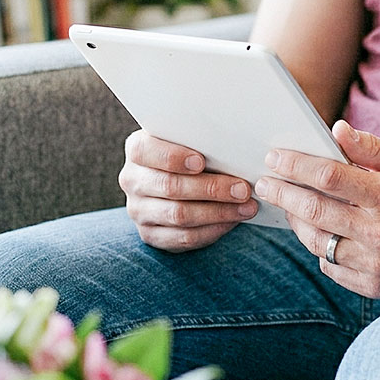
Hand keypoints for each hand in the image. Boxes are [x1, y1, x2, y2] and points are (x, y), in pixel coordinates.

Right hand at [119, 130, 258, 251]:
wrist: (178, 185)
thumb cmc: (190, 155)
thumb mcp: (189, 142)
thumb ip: (201, 141)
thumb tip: (234, 147)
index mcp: (138, 149)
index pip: (145, 151)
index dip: (172, 157)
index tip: (201, 162)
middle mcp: (132, 180)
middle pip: (170, 186)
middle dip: (211, 189)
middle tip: (243, 189)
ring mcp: (139, 210)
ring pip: (179, 215)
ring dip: (218, 212)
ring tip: (246, 207)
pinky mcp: (151, 235)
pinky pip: (183, 238)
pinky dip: (212, 230)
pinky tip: (233, 221)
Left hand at [254, 121, 379, 297]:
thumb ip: (371, 148)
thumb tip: (335, 130)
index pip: (330, 177)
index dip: (296, 165)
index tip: (274, 158)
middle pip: (314, 210)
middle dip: (282, 193)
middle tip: (264, 183)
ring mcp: (375, 263)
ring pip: (317, 241)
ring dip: (296, 221)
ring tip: (287, 205)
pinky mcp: (372, 285)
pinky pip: (330, 265)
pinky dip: (319, 248)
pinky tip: (316, 232)